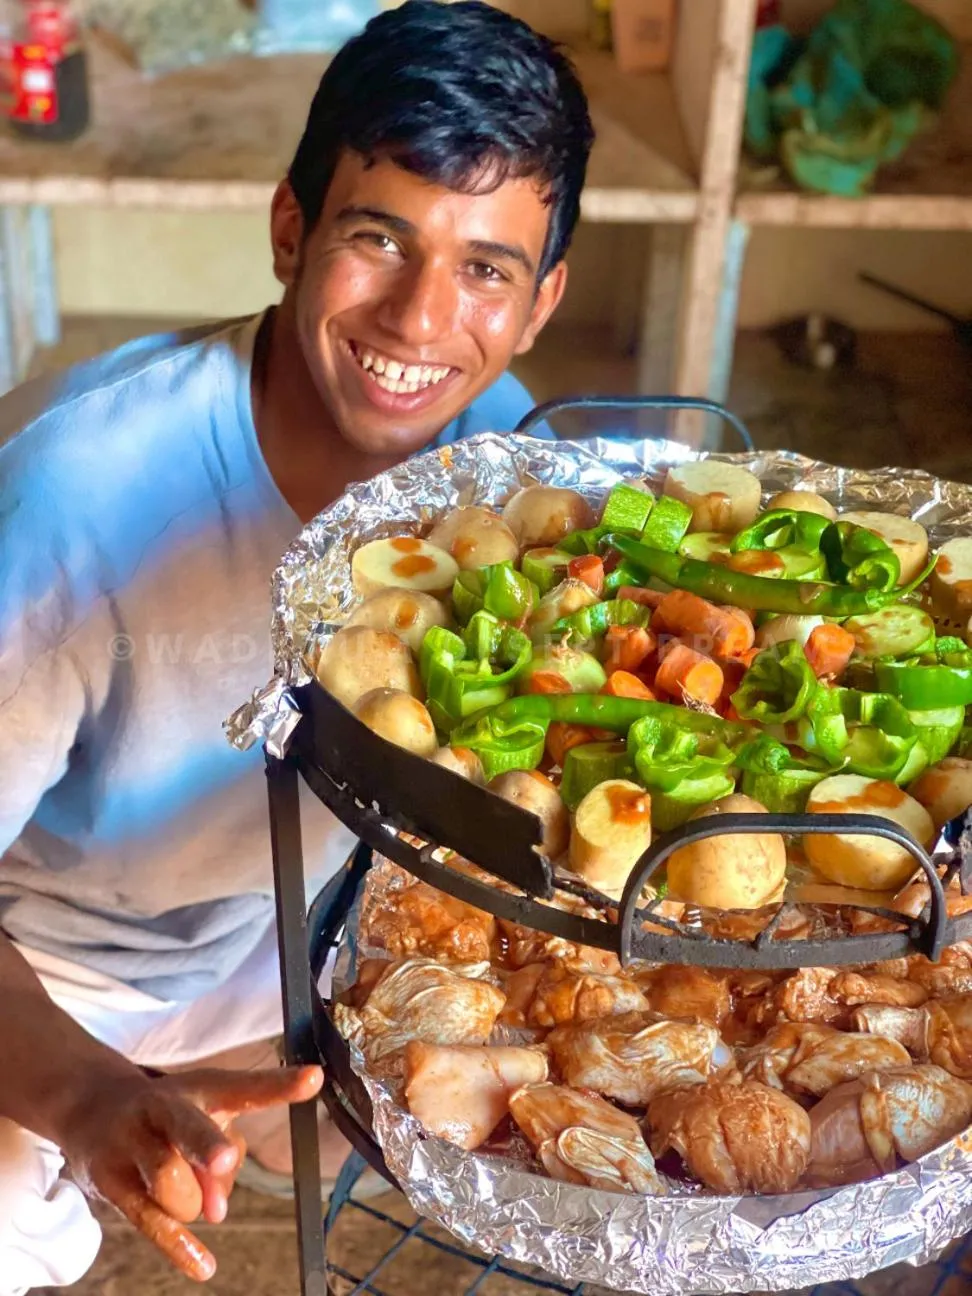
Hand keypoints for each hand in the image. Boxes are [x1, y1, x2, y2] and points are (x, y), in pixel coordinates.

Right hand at [63, 1064, 323, 1280]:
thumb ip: (224, 1158)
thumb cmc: (170, 1116)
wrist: (94, 1109)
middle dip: (205, 1145)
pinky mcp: (110, 1180)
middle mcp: (164, 1108)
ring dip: (189, 1202)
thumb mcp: (203, 1117)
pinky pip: (147, 1221)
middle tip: (223, 1159)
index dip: (279, 1084)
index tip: (315, 1078)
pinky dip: (176, 1246)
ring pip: (172, 1187)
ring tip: (181, 1189)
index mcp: (201, 1088)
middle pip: (187, 1127)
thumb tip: (216, 1211)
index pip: (244, 1086)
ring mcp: (132, 1142)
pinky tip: (204, 1266)